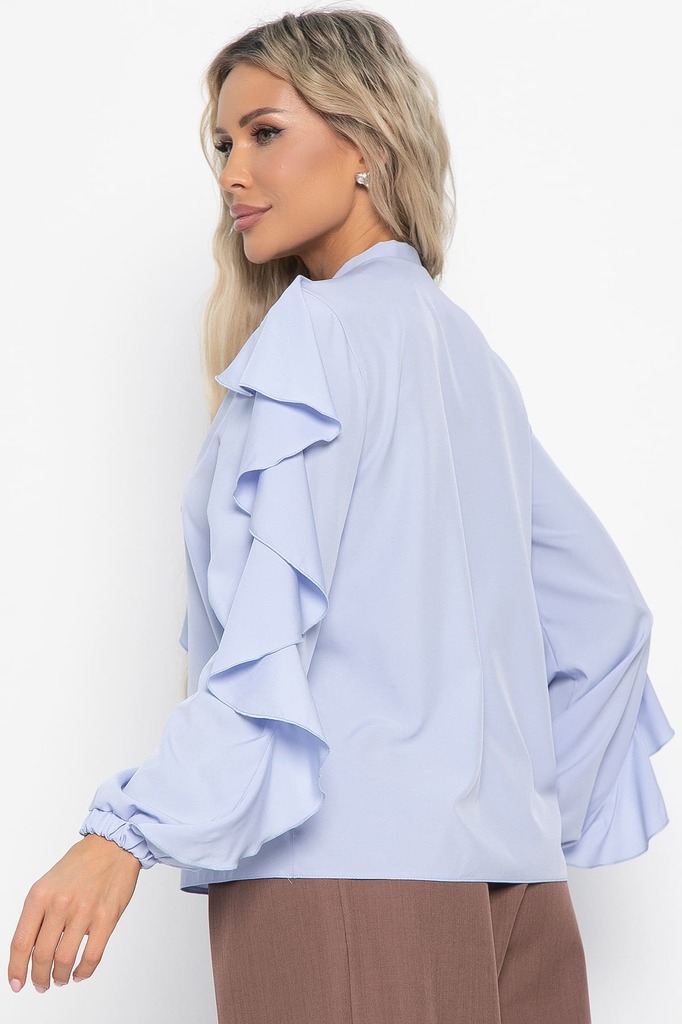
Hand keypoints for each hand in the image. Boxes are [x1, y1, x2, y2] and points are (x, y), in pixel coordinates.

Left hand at [7, 833, 141, 993]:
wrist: (113, 846)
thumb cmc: (81, 864)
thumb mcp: (49, 883)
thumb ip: (39, 914)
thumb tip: (31, 950)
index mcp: (40, 894)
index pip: (21, 942)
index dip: (16, 969)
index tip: (16, 983)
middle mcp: (60, 903)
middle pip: (42, 955)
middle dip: (39, 977)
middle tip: (41, 984)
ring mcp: (84, 911)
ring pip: (64, 960)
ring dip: (60, 976)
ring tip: (60, 979)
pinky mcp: (106, 917)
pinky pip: (92, 956)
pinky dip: (83, 971)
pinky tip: (79, 973)